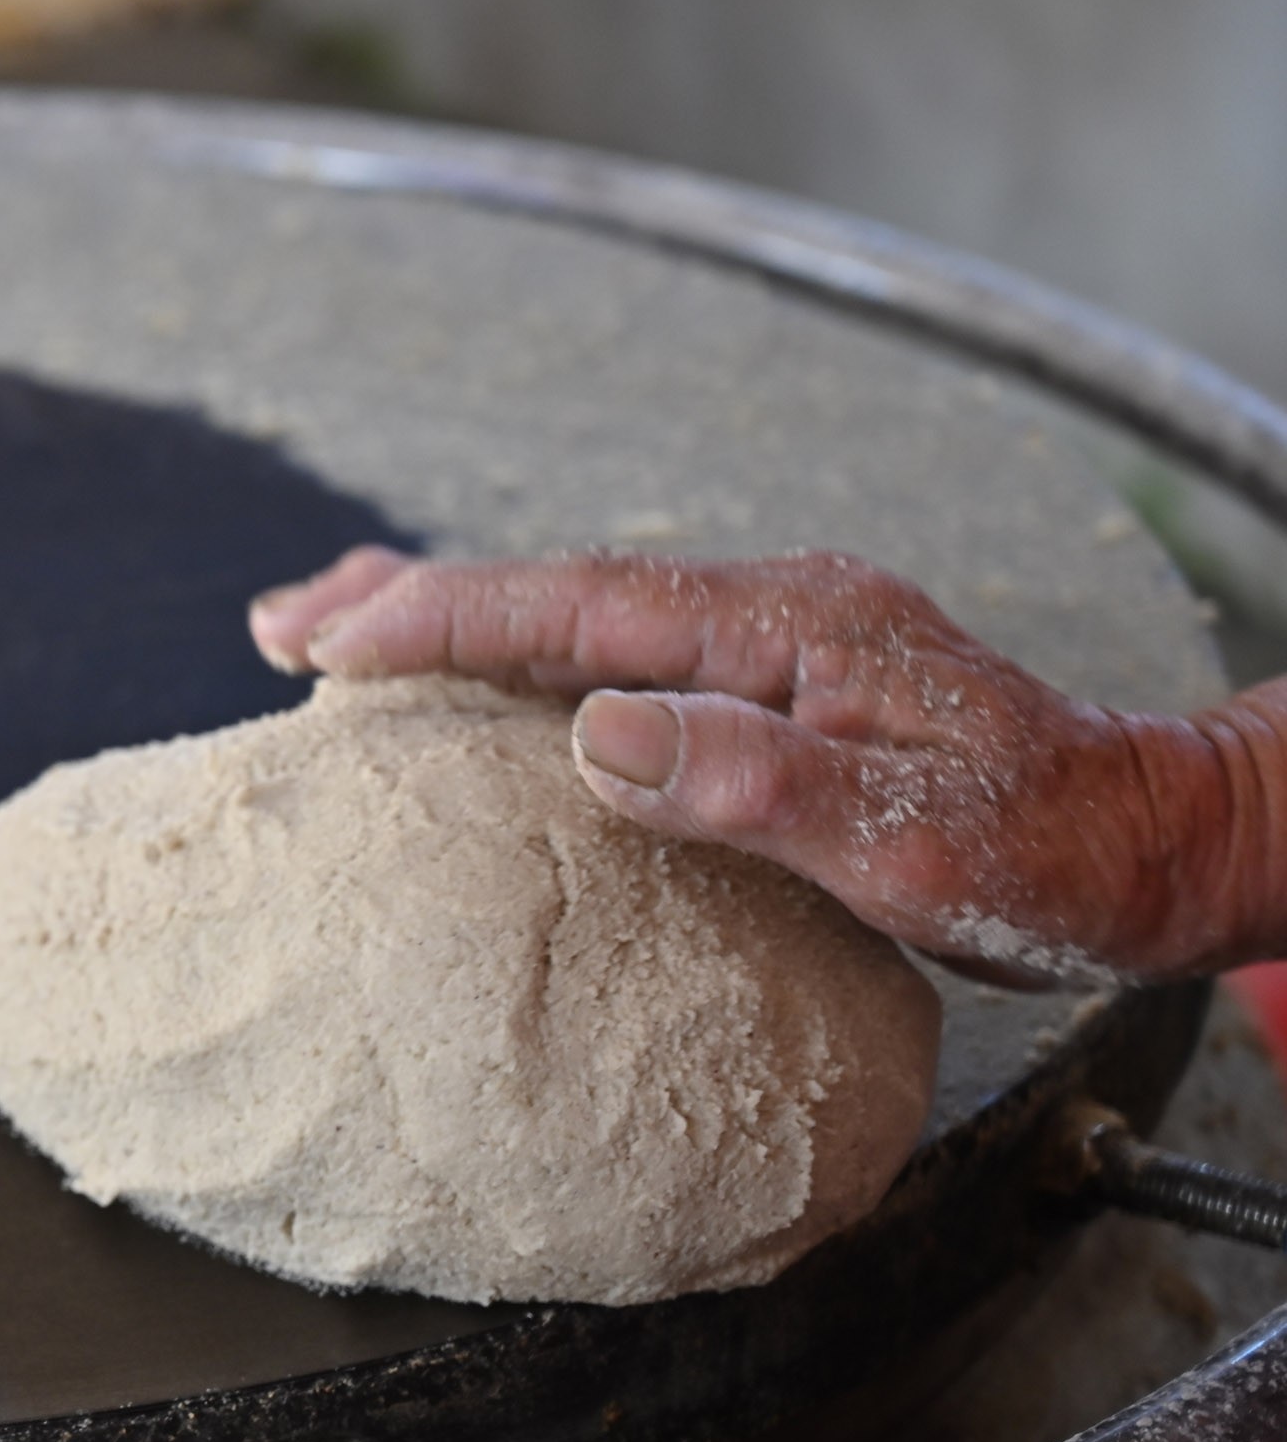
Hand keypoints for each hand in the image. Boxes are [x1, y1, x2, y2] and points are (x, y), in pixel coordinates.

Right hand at [246, 546, 1286, 985]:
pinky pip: (614, 661)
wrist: (1161, 842)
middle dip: (409, 600)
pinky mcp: (770, 692)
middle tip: (281, 626)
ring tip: (333, 642)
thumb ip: (754, 780)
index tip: (335, 641)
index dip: (446, 617)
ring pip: (574, 619)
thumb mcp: (915, 840)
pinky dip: (518, 667)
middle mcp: (767, 614)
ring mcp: (768, 648)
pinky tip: (479, 698)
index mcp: (788, 627)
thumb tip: (596, 730)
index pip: (580, 605)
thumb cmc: (1054, 852)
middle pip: (553, 589)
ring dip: (450, 628)